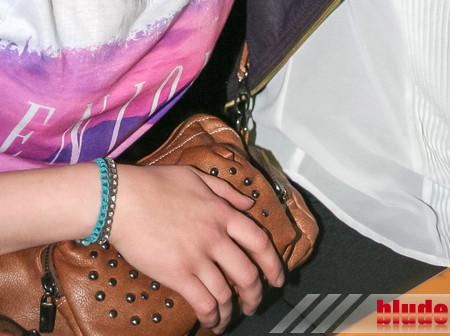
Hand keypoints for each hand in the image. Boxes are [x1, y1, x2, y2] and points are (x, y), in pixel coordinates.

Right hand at [109, 164, 284, 332]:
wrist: (123, 199)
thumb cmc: (154, 184)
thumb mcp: (197, 177)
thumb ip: (226, 191)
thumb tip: (248, 203)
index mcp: (222, 211)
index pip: (259, 241)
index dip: (273, 264)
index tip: (277, 278)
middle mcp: (215, 235)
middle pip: (248, 273)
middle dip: (255, 295)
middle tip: (255, 304)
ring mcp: (197, 256)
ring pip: (226, 293)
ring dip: (231, 311)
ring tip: (229, 318)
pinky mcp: (178, 273)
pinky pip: (204, 301)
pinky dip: (211, 316)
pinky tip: (211, 320)